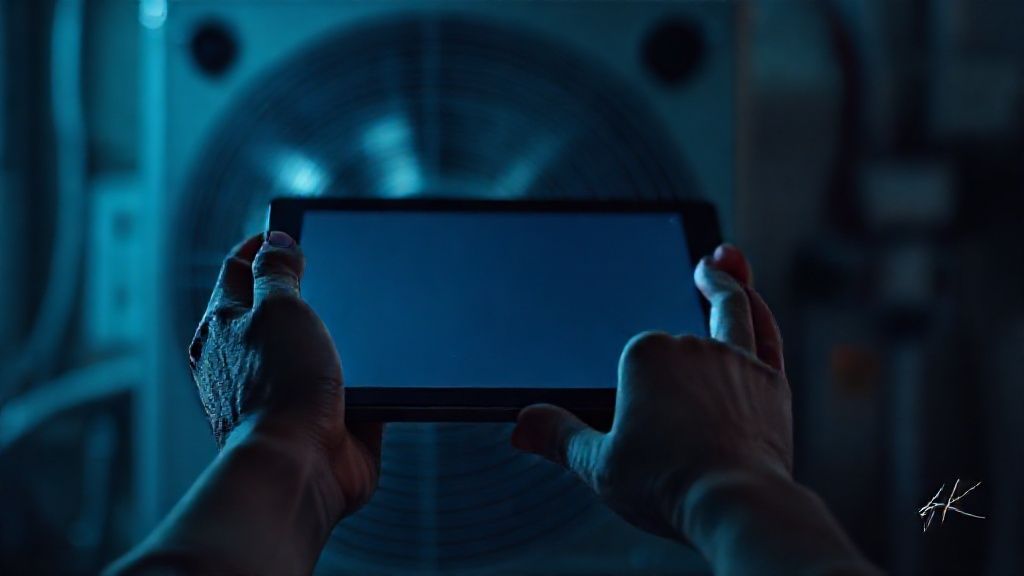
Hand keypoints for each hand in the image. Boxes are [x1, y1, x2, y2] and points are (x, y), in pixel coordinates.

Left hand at [188, 231, 382, 518]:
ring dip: (335, 337)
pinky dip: (357, 378)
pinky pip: (341, 388)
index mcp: (223, 327)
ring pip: (310, 349)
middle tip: (330, 272)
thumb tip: (276, 241)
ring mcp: (280, 393)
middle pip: (272, 310)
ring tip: (359, 324)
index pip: (237, 271)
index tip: (289, 233)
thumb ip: (276, 269)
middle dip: (301, 290)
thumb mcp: (278, 307)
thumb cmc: (281, 386)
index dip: (262, 246)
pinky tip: (376, 370)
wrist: (302, 464)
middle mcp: (244, 360)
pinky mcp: (317, 421)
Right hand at [511, 244, 791, 538]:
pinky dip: (757, 309)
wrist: (733, 503)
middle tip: (671, 396)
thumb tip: (520, 424)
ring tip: (716, 262)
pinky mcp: (770, 380)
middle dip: (674, 365)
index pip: (637, 357)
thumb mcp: (597, 464)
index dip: (633, 391)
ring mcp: (734, 359)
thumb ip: (558, 436)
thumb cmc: (664, 485)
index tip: (635, 426)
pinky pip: (763, 332)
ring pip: (731, 309)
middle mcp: (690, 345)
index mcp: (644, 355)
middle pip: (679, 337)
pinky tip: (753, 297)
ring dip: (725, 280)